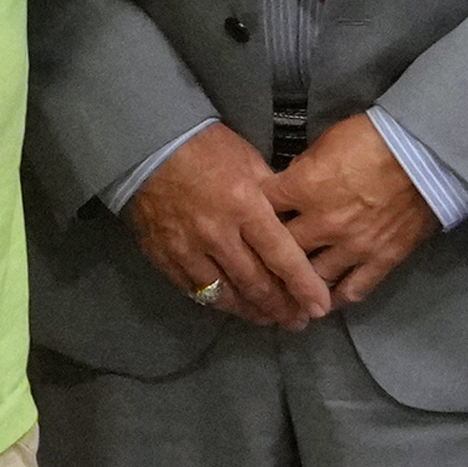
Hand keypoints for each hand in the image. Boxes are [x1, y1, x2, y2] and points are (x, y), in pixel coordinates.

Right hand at [126, 123, 328, 328]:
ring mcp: (188, 250)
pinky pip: (195, 291)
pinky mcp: (165, 258)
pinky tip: (233, 306)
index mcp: (245, 206)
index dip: (303, 287)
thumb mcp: (250, 161)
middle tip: (298, 321)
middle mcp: (218, 234)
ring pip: (226, 295)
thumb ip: (274, 196)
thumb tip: (295, 222)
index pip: (281, 256)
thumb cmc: (206, 147)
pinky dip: (219, 302)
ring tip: (270, 319)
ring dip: (252, 312)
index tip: (319, 308)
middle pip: (256, 284)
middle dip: (281, 307)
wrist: (148, 145)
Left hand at [266, 114, 444, 309]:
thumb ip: (303, 168)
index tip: (248, 222)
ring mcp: (352, 246)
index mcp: (303, 188)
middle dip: (269, 256)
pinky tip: (323, 303)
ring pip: (313, 277)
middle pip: (281, 249)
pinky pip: (354, 289)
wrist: (426, 151)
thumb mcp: (327, 141)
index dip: (251, 214)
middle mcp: (322, 223)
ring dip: (299, 285)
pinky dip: (336, 299)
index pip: (262, 207)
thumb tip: (289, 185)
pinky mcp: (381, 259)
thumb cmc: (374, 137)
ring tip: (287, 293)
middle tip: (259, 265)